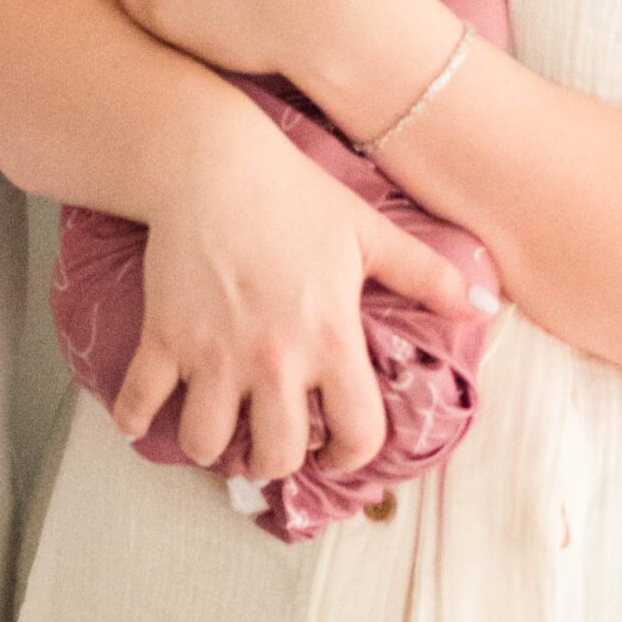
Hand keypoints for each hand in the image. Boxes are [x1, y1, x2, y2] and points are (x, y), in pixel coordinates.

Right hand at [114, 103, 476, 479]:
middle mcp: (274, 358)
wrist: (210, 161)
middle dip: (275, 461)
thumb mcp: (368, 231)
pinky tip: (143, 417)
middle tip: (271, 443)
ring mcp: (214, 352)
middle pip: (276, 455)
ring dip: (212, 445)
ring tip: (218, 427)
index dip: (352, 458)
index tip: (336, 452)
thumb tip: (485, 306)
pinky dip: (135, 419)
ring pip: (207, 443)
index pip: (357, 436)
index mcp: (331, 339)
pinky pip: (140, 403)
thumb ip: (428, 275)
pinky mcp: (165, 337)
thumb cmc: (294, 193)